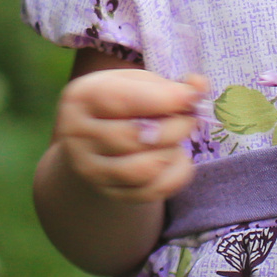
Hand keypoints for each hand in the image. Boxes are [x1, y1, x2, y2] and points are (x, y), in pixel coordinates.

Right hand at [52, 69, 209, 203]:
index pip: (123, 101)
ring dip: (173, 152)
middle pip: (136, 137)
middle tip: (190, 117)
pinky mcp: (107, 192)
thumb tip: (200, 86)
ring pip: (144, 169)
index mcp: (81, 97)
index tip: (192, 96)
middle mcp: (77, 134)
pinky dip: (175, 175)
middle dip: (176, 126)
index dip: (164, 99)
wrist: (94, 142)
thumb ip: (169, 84)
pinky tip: (176, 159)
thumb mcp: (138, 83)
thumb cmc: (120, 105)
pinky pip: (152, 191)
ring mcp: (89, 168)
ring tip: (176, 140)